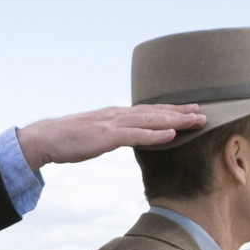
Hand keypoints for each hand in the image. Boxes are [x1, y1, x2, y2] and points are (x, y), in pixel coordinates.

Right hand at [17, 104, 204, 167]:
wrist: (46, 138)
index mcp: (115, 115)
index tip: (189, 110)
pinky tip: (171, 135)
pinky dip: (155, 134)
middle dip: (180, 112)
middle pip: (155, 112)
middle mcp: (117, 115)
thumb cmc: (67, 139)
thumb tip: (121, 137)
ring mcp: (113, 124)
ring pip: (150, 120)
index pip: (148, 111)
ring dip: (175, 120)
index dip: (170, 110)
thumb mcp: (93, 134)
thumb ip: (110, 133)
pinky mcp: (107, 137)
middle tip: (204, 113)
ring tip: (196, 121)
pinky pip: (135, 135)